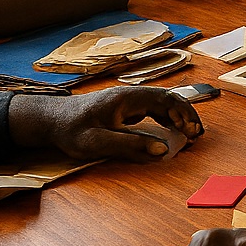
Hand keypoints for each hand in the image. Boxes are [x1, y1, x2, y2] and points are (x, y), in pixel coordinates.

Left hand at [7, 87, 202, 160]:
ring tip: (190, 134)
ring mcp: (128, 101)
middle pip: (169, 99)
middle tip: (197, 135)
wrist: (48, 120)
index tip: (191, 132)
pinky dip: (167, 119)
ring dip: (179, 117)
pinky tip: (171, 130)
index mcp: (127, 98)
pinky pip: (153, 109)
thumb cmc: (69, 130)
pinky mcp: (125, 108)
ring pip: (163, 103)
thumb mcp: (97, 142)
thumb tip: (162, 150)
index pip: (167, 99)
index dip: (184, 114)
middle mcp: (131, 95)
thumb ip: (130, 145)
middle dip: (187, 115)